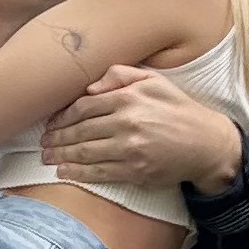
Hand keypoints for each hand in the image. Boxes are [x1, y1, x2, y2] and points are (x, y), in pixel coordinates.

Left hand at [43, 59, 244, 195]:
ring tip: (47, 157)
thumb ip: (120, 75)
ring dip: (61, 155)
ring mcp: (130, 149)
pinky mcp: (135, 171)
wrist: (206, 143)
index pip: (84, 106)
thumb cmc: (177, 109)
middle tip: (42, 142)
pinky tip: (64, 171)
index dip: (62, 116)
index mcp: (128, 98)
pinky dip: (78, 173)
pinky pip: (99, 173)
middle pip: (80, 131)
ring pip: (85, 152)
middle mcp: (127, 122)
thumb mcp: (153, 81)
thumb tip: (90, 87)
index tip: (51, 122)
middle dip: (57, 138)